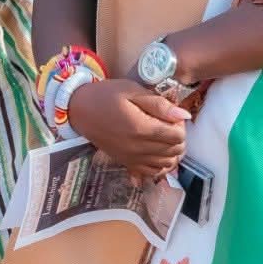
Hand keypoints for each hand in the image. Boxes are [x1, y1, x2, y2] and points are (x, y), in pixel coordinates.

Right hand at [66, 79, 189, 181]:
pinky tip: (156, 152)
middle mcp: (138, 148)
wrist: (78, 109)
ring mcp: (132, 158)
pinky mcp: (127, 163)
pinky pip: (152, 173)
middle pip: (175, 150)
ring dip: (171, 151)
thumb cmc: (105, 96)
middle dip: (177, 137)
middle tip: (167, 123)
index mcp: (141, 128)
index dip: (179, 124)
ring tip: (163, 136)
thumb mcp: (131, 90)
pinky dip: (160, 165)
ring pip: (167, 164)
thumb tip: (184, 115)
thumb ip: (158, 104)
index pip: (178, 135)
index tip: (170, 115)